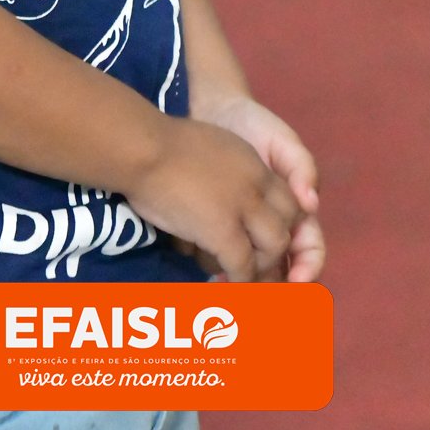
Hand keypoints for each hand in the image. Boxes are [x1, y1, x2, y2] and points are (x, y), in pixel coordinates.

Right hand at [128, 115, 303, 282]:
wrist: (141, 147)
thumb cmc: (158, 146)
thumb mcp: (205, 148)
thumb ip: (222, 173)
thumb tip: (217, 201)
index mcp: (251, 162)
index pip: (287, 199)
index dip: (278, 224)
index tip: (261, 241)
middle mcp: (256, 183)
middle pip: (287, 224)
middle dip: (275, 249)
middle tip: (256, 266)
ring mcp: (243, 207)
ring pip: (274, 247)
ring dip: (259, 267)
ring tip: (239, 276)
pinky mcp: (224, 231)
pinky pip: (243, 266)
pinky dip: (237, 280)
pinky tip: (224, 283)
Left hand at [173, 91, 324, 282]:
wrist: (210, 109)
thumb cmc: (254, 125)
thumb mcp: (282, 140)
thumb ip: (301, 166)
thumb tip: (312, 202)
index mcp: (295, 212)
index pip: (309, 252)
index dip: (307, 271)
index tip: (295, 283)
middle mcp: (271, 226)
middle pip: (278, 270)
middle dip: (268, 287)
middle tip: (253, 295)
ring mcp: (240, 227)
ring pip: (246, 268)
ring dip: (238, 279)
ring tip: (221, 281)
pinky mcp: (211, 222)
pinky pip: (214, 250)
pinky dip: (209, 258)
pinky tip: (196, 257)